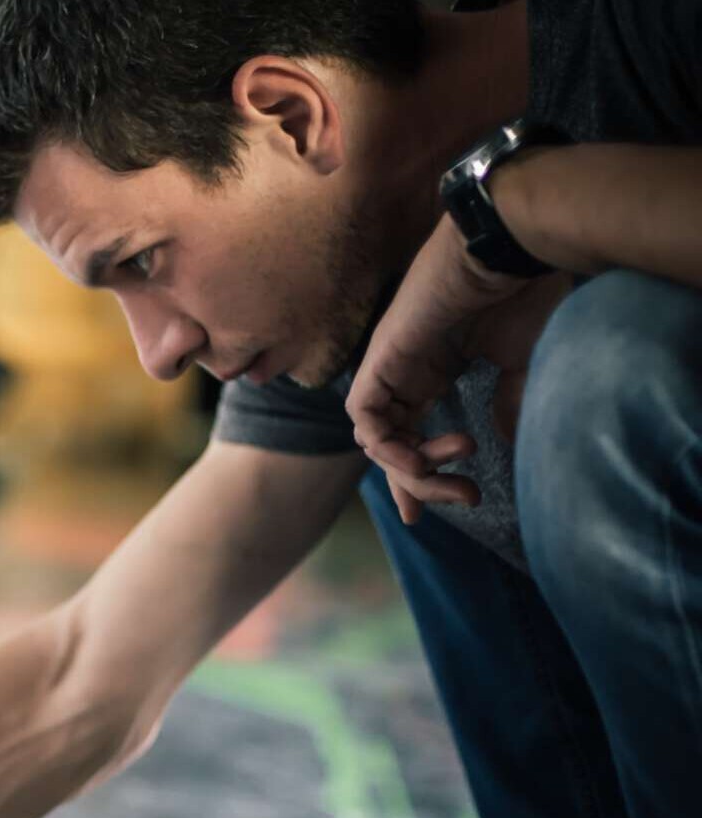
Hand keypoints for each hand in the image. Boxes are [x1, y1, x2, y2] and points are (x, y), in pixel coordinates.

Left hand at [346, 214, 530, 523]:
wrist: (509, 250)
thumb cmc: (522, 293)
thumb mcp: (518, 361)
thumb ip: (506, 402)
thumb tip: (506, 442)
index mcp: (433, 369)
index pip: (410, 431)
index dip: (423, 472)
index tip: (460, 499)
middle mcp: (405, 370)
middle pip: (390, 443)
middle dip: (422, 482)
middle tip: (465, 498)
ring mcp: (389, 364)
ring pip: (375, 437)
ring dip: (411, 470)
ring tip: (458, 479)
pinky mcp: (380, 359)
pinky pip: (363, 415)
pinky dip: (386, 444)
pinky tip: (419, 458)